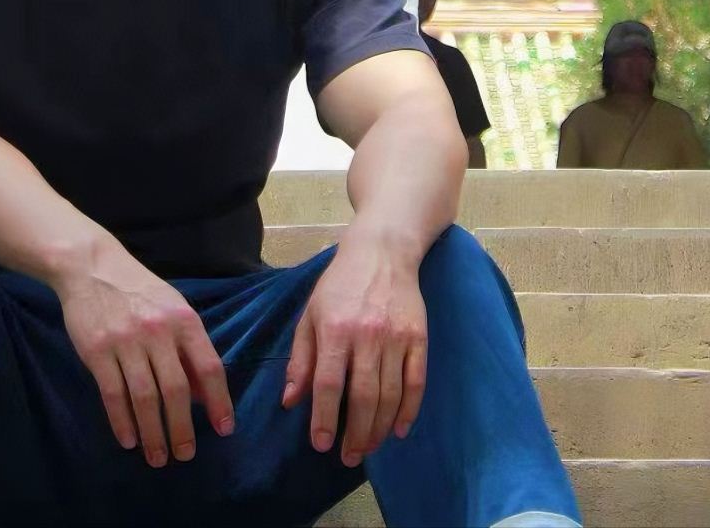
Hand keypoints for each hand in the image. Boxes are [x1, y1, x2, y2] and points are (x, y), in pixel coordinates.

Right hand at [55, 247, 234, 467]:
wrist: (93, 267)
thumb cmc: (139, 291)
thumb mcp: (173, 309)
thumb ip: (189, 349)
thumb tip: (203, 395)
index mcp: (183, 319)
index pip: (208, 367)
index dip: (219, 401)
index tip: (224, 429)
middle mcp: (158, 331)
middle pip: (176, 389)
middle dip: (182, 428)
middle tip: (185, 455)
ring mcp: (126, 341)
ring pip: (145, 398)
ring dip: (153, 433)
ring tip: (158, 457)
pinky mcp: (98, 350)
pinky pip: (113, 394)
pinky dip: (122, 421)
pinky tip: (129, 440)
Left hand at [282, 229, 427, 465]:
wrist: (382, 251)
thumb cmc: (339, 284)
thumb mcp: (311, 314)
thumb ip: (301, 357)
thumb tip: (290, 400)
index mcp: (335, 329)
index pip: (328, 384)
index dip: (323, 418)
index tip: (320, 445)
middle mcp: (367, 335)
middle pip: (363, 397)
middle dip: (355, 434)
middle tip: (348, 458)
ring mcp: (396, 337)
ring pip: (390, 395)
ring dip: (379, 429)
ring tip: (368, 448)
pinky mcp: (419, 337)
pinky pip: (416, 383)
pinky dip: (409, 411)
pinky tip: (398, 430)